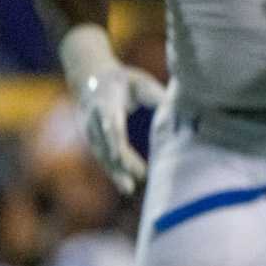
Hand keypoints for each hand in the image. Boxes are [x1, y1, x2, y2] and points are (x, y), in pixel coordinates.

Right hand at [58, 27, 162, 195]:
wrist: (89, 77)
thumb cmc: (122, 80)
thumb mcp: (139, 82)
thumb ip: (155, 96)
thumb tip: (177, 111)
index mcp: (104, 102)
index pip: (109, 123)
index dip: (113, 139)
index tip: (119, 154)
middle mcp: (92, 120)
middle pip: (104, 144)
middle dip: (117, 162)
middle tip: (135, 177)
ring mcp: (89, 132)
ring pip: (101, 155)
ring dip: (114, 172)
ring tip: (129, 188)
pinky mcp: (92, 141)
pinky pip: (102, 158)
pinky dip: (113, 172)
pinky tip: (126, 186)